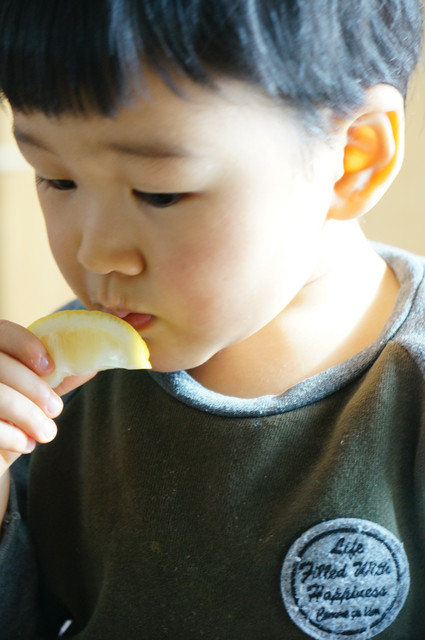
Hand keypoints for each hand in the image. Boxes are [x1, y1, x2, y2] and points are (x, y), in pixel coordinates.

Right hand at [0, 319, 93, 476]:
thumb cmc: (14, 416)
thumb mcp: (37, 394)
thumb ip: (57, 378)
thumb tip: (91, 365)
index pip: (3, 331)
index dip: (26, 344)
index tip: (49, 367)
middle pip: (0, 364)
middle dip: (33, 387)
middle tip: (56, 409)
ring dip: (28, 415)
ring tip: (46, 432)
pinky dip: (13, 437)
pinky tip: (25, 444)